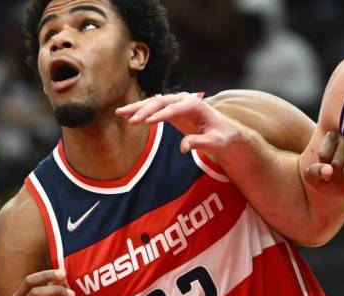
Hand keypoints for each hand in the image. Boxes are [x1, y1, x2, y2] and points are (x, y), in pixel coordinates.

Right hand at [117, 93, 246, 154]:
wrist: (223, 132)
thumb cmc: (221, 136)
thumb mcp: (215, 142)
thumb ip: (200, 143)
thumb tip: (183, 148)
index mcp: (195, 105)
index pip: (174, 108)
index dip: (160, 115)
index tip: (147, 122)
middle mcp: (184, 99)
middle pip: (160, 102)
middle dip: (144, 110)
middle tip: (131, 120)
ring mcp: (176, 103)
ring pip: (153, 103)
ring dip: (137, 108)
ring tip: (120, 113)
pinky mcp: (171, 110)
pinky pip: (153, 109)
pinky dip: (140, 112)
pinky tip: (126, 115)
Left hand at [303, 132, 343, 203]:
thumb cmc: (331, 180)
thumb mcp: (315, 178)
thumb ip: (313, 173)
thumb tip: (328, 171)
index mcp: (332, 137)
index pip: (324, 156)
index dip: (323, 169)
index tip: (327, 170)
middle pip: (336, 164)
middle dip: (336, 177)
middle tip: (340, 177)